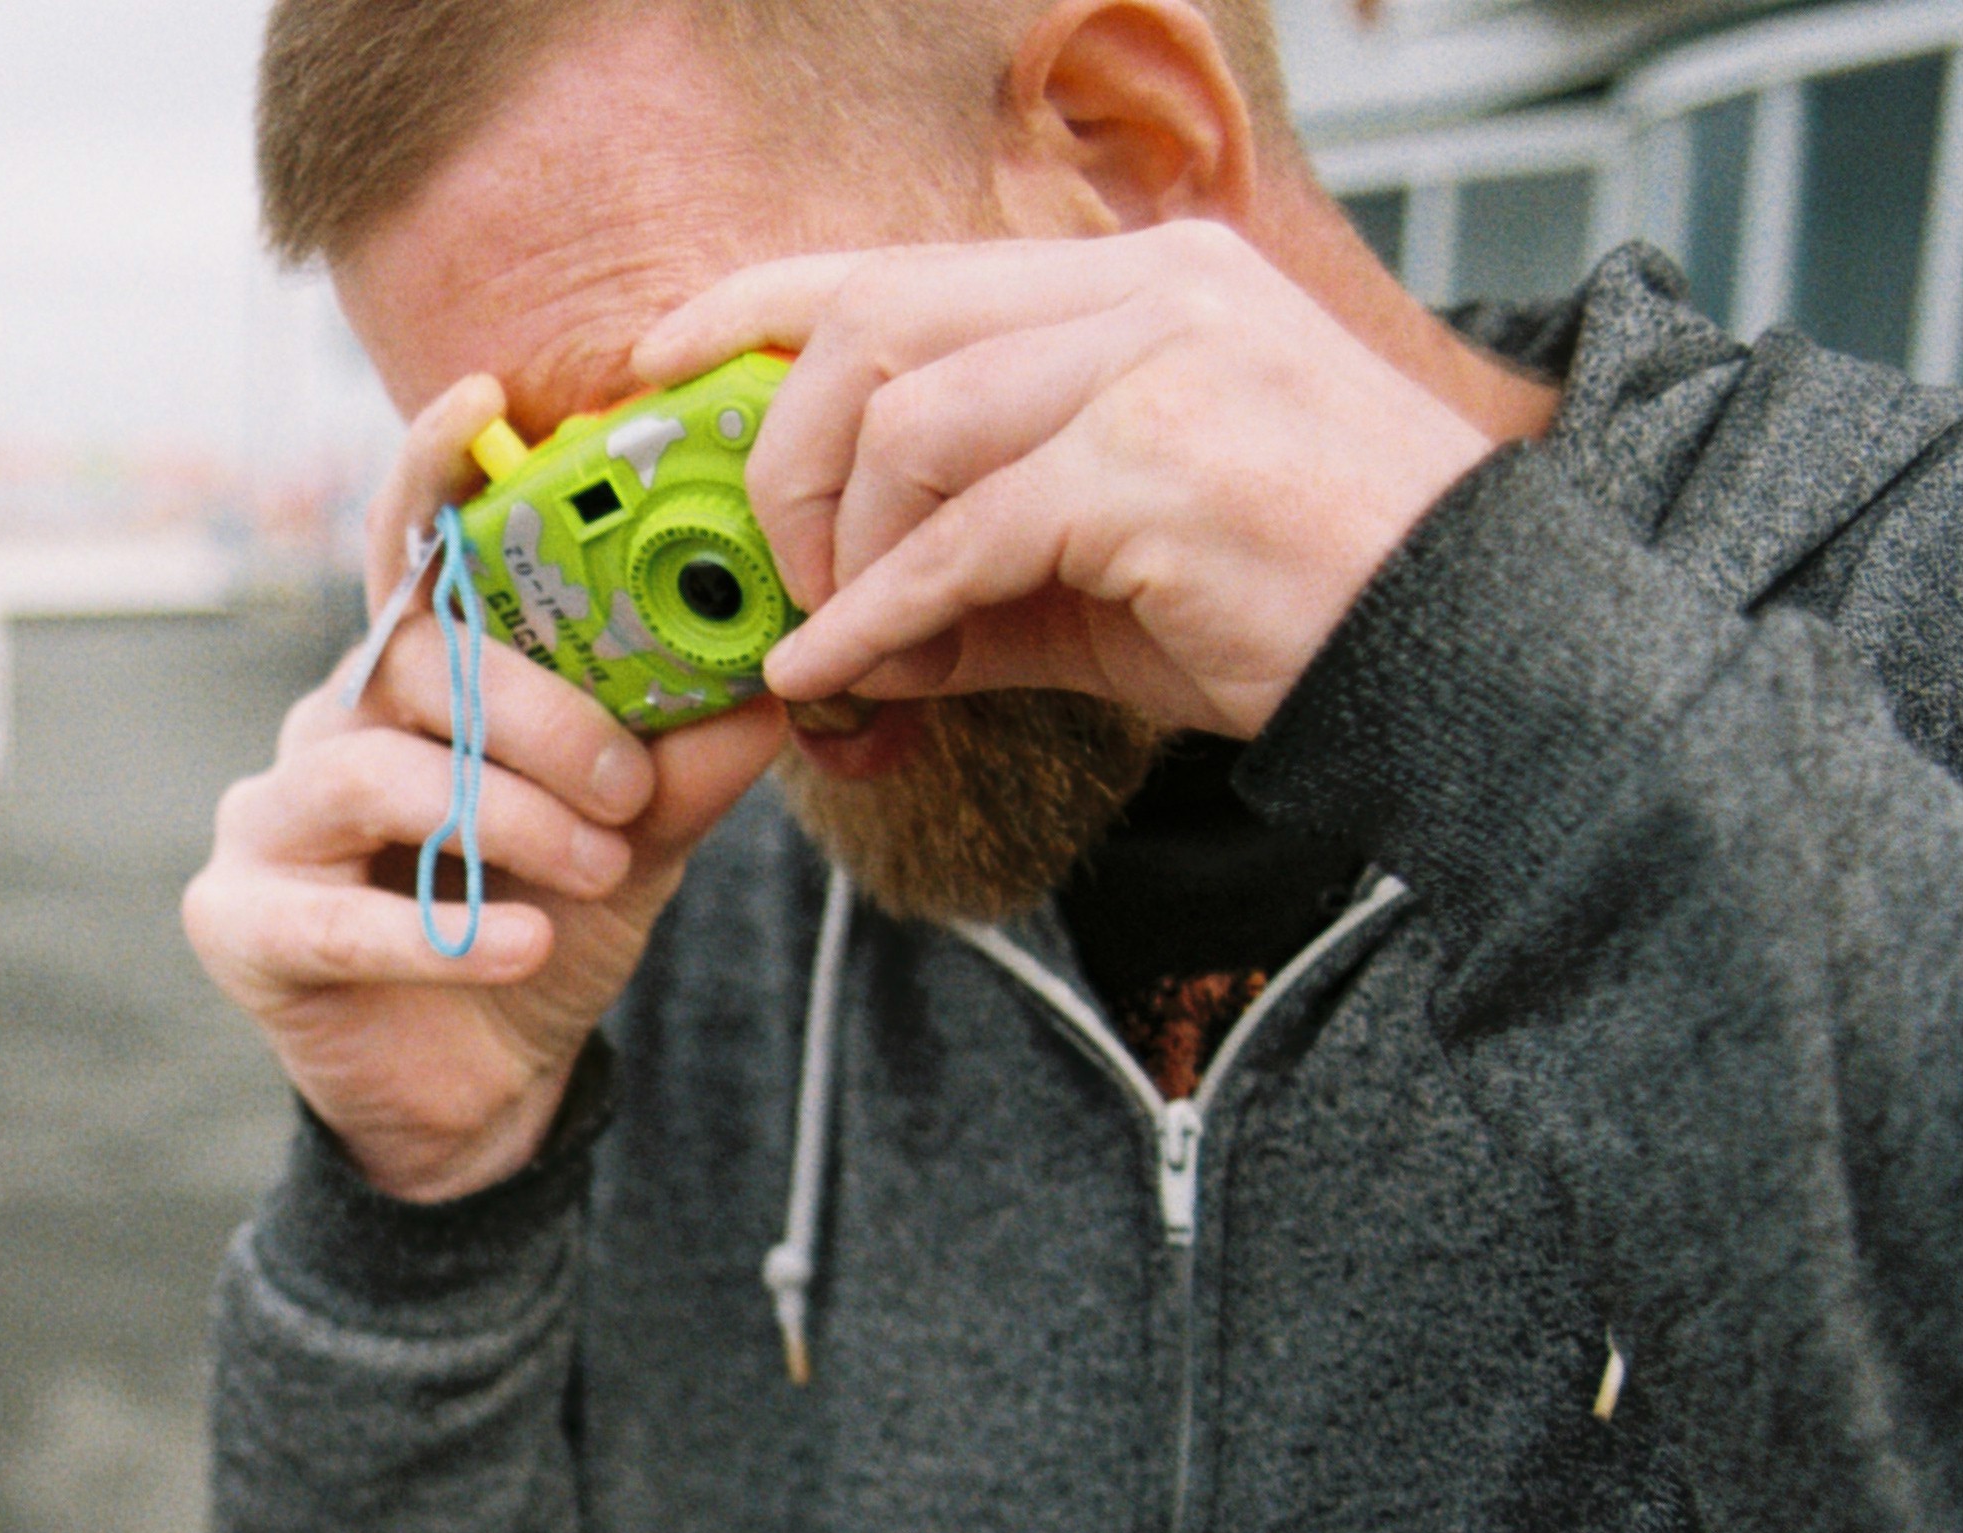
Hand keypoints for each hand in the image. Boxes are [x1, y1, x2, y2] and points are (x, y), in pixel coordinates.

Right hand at [182, 373, 785, 1201]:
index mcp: (411, 681)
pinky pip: (333, 910)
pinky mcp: (239, 921)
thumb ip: (687, 759)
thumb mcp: (637, 838)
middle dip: (537, 713)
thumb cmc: (543, 934)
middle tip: (628, 784)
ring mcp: (266, 820)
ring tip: (596, 870)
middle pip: (411, 658)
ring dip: (504, 818)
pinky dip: (439, 927)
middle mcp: (324, 724)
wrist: (480, 1099)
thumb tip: (773, 678)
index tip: (483, 402)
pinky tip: (526, 947)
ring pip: (374, 769)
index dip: (433, 472)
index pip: (410, 554)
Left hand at [635, 220, 1509, 737]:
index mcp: (1130, 284)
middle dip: (781, 459)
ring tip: (840, 644)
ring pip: (905, 429)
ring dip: (839, 556)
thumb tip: (827, 632)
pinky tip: (849, 677)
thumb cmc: (1289, 602)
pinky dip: (879, 617)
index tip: (658, 364)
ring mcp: (1159, 366)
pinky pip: (961, 539)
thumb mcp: (1095, 573)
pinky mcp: (1161, 467)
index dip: (754, 304)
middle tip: (774, 578)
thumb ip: (963, 572)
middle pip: (872, 327)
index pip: (897, 262)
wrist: (1468, 652)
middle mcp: (1143, 294)